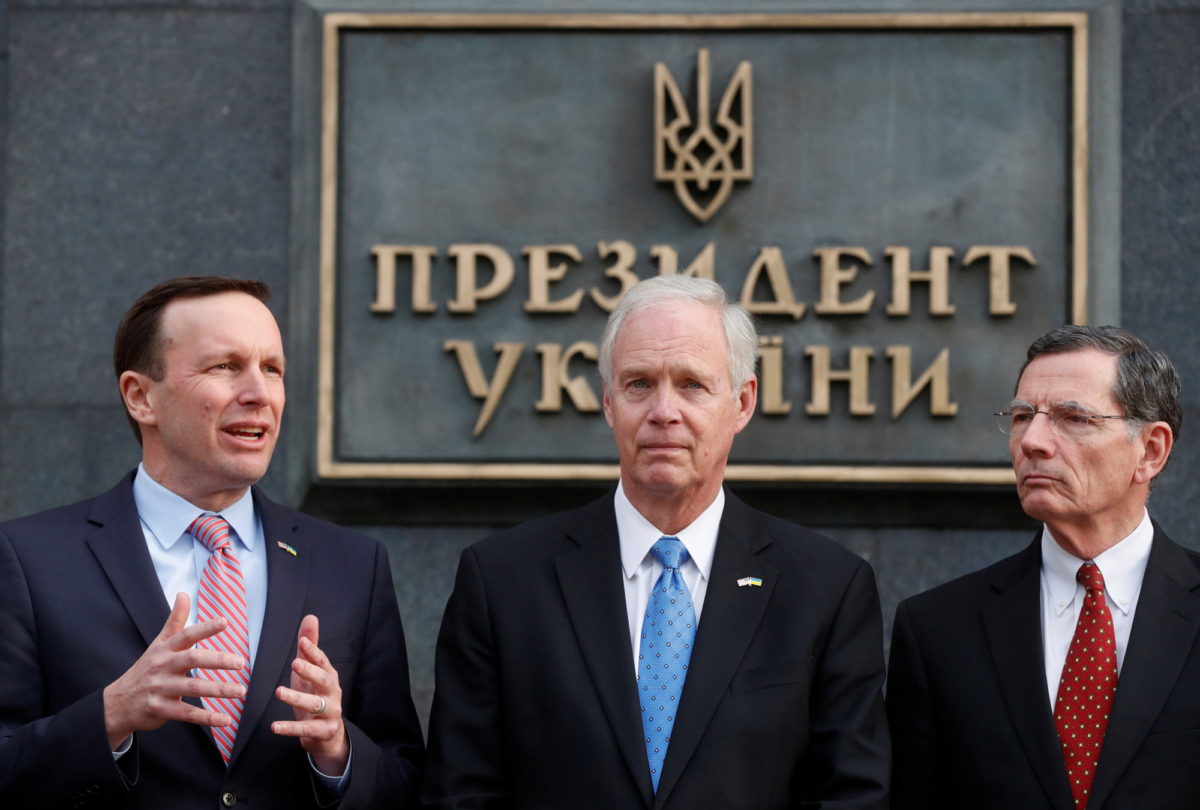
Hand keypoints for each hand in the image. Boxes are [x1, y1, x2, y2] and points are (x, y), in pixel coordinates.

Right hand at [102, 592, 246, 750]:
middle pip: (192, 660)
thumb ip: (175, 621)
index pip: (186, 635)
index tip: (225, 621)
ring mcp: (159, 688)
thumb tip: (184, 593)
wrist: (117, 703)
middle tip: (242, 662)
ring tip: (241, 691)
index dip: (205, 628)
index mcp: (165, 649)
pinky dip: (207, 717)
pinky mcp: (160, 710)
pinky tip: (226, 719)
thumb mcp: (158, 644)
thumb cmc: (146, 669)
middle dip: (218, 660)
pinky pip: (187, 714)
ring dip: (219, 690)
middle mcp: (162, 666)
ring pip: (192, 688)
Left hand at [272, 615, 349, 775]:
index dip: (313, 651)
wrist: (328, 735)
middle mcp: (333, 693)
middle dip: (310, 671)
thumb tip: (310, 617)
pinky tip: (274, 726)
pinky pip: (306, 729)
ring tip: (279, 692)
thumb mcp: (310, 672)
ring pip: (315, 705)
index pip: (323, 661)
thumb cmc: (316, 697)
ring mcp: (331, 713)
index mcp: (329, 676)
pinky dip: (290, 728)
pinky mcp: (323, 731)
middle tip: (294, 663)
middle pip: (325, 680)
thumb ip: (309, 647)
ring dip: (297, 698)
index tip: (301, 641)